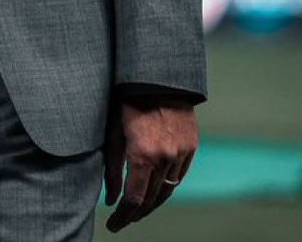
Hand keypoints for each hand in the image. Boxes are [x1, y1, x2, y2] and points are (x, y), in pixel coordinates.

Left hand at [102, 100, 196, 231]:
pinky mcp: (191, 146)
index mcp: (143, 155)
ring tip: (138, 210)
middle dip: (136, 213)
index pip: (134, 200)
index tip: (113, 224)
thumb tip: (111, 199)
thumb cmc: (127, 100)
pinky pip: (180, 175)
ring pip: (168, 190)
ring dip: (153, 203)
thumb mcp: (112, 132)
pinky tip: (157, 190)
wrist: (157, 77)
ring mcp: (181, 153)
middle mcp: (165, 158)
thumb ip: (112, 169)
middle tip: (123, 219)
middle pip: (152, 199)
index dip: (123, 216)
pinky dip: (168, 186)